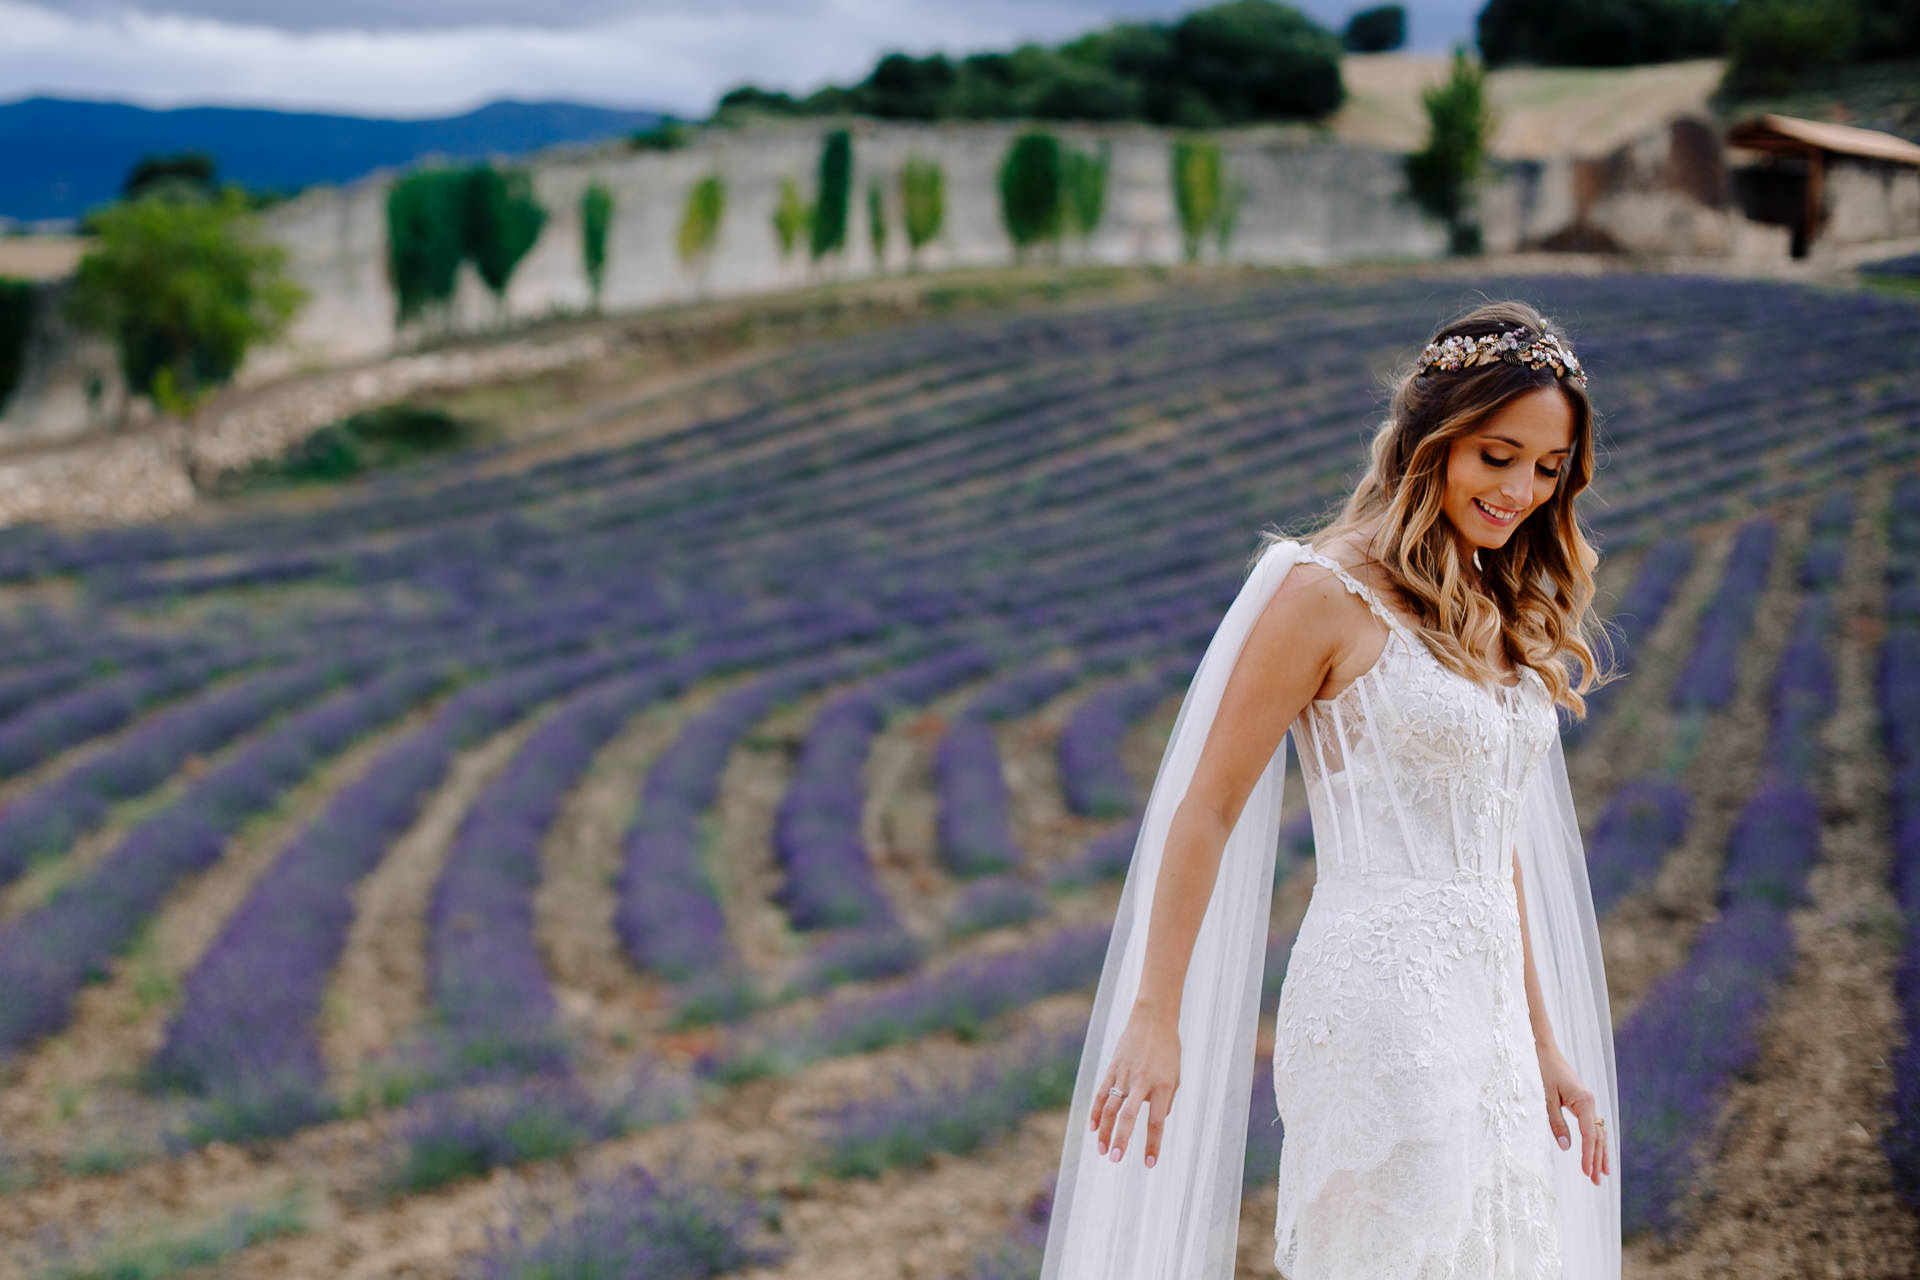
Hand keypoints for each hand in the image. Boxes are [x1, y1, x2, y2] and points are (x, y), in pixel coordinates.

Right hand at [1087, 1004, 1179, 1170]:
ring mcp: (1125, 1075)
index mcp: (1163, 1086)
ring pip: (1111, 1108)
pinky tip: (1093, 1128)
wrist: (1152, 1019)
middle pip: (1128, 1116)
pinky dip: (1097, 1112)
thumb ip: (1166, 1101)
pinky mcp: (1113, 1069)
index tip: (1149, 1163)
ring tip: (1102, 1150)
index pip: (1157, 1122)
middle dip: (1121, 1140)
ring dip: (1105, 1131)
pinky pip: (1102, 1094)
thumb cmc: (1168, 1050)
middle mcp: (1142, 1082)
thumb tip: (1157, 1121)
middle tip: (1116, 1159)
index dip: (1152, 1144)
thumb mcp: (1175, 1076)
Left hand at [1538, 1042, 1608, 1185]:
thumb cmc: (1542, 1070)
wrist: (1543, 1048)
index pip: (1590, 1135)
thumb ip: (1556, 1123)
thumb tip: (1567, 1148)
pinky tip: (1596, 1152)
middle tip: (1596, 1181)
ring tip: (1602, 1173)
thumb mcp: (1545, 1098)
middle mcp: (1590, 1102)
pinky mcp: (1581, 1101)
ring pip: (1598, 1132)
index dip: (1588, 1155)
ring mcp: (1587, 1102)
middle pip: (1598, 1136)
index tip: (1586, 1173)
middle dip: (1597, 1159)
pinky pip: (1592, 1125)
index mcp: (1584, 1101)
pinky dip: (1595, 1140)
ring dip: (1599, 1152)